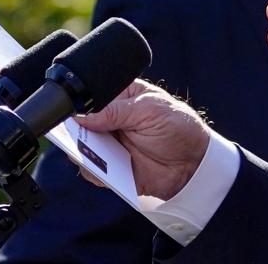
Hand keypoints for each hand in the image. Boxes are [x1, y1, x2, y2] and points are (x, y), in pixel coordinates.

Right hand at [74, 79, 208, 199]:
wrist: (194, 162)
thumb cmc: (178, 127)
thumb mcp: (150, 110)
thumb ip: (116, 112)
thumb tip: (83, 116)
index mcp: (121, 97)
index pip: (92, 97)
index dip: (81, 105)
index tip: (73, 113)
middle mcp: (111, 120)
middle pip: (81, 123)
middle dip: (75, 129)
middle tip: (74, 134)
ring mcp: (110, 144)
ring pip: (82, 147)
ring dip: (81, 150)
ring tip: (87, 152)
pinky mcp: (111, 167)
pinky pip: (92, 170)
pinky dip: (93, 171)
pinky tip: (102, 169)